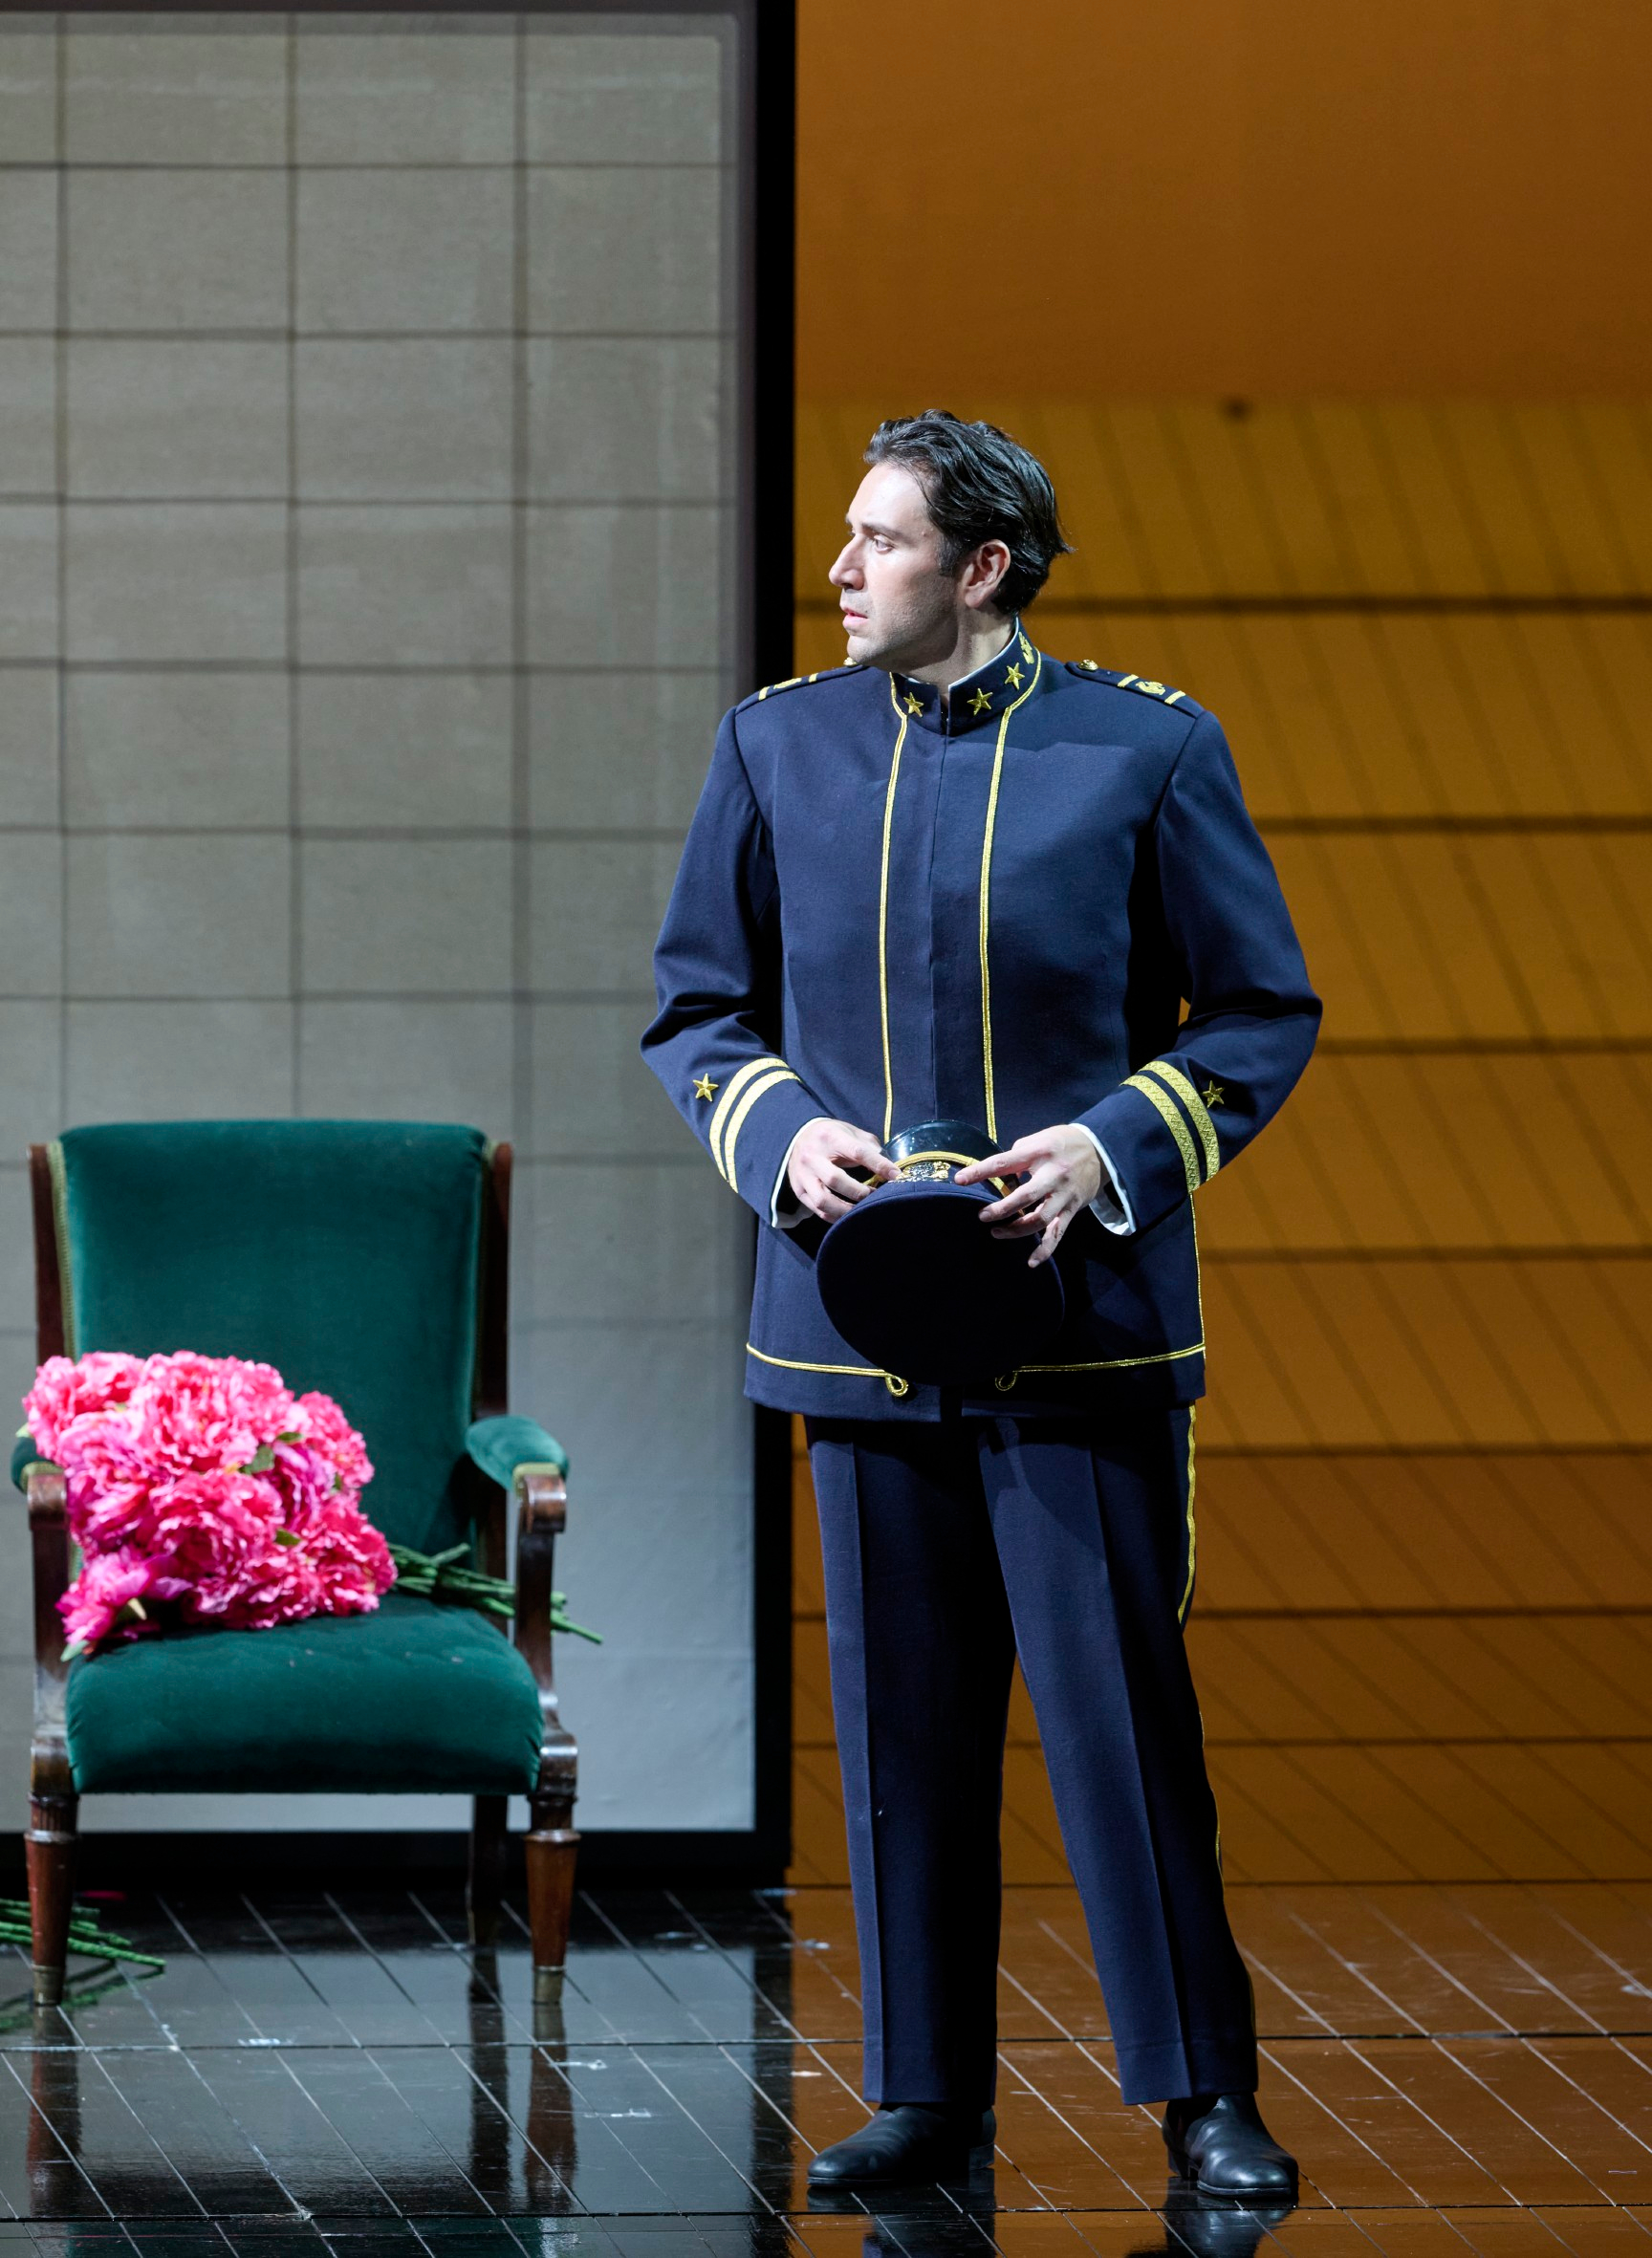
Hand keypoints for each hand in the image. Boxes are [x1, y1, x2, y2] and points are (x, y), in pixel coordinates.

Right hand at [787, 1118, 898, 1222]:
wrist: (799, 1137)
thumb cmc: (832, 1136)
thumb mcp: (850, 1131)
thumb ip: (869, 1146)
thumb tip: (888, 1166)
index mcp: (829, 1137)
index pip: (856, 1152)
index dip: (878, 1165)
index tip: (896, 1175)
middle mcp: (812, 1156)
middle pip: (835, 1180)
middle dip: (858, 1192)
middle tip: (875, 1195)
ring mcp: (802, 1176)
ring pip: (823, 1200)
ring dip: (846, 1209)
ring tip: (862, 1209)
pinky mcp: (799, 1190)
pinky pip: (818, 1210)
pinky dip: (836, 1216)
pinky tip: (850, 1215)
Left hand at [956, 1125, 1101, 1268]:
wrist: (1100, 1150)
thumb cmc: (1061, 1143)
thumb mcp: (1038, 1139)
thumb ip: (1017, 1155)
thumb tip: (997, 1174)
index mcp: (1040, 1153)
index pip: (1004, 1163)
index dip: (981, 1171)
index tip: (960, 1179)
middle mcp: (1054, 1175)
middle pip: (1025, 1196)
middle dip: (1002, 1208)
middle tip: (982, 1216)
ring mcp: (1064, 1195)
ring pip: (1040, 1219)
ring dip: (1016, 1229)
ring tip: (996, 1232)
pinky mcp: (1072, 1210)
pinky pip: (1058, 1233)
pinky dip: (1045, 1249)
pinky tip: (1031, 1261)